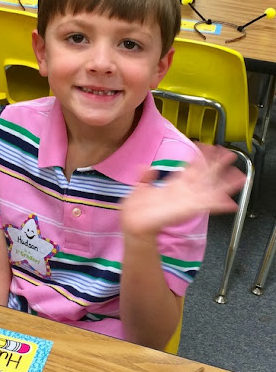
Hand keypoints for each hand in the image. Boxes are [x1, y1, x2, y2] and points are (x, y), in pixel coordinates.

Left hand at [120, 144, 245, 239]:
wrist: (134, 224)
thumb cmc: (136, 209)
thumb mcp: (139, 187)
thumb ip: (145, 176)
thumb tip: (148, 166)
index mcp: (173, 185)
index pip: (191, 168)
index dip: (200, 158)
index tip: (209, 147)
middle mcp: (183, 192)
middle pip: (204, 176)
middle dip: (217, 166)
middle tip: (229, 155)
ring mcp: (187, 201)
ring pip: (211, 190)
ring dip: (225, 184)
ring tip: (239, 177)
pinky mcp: (188, 210)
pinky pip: (207, 206)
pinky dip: (219, 204)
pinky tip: (230, 202)